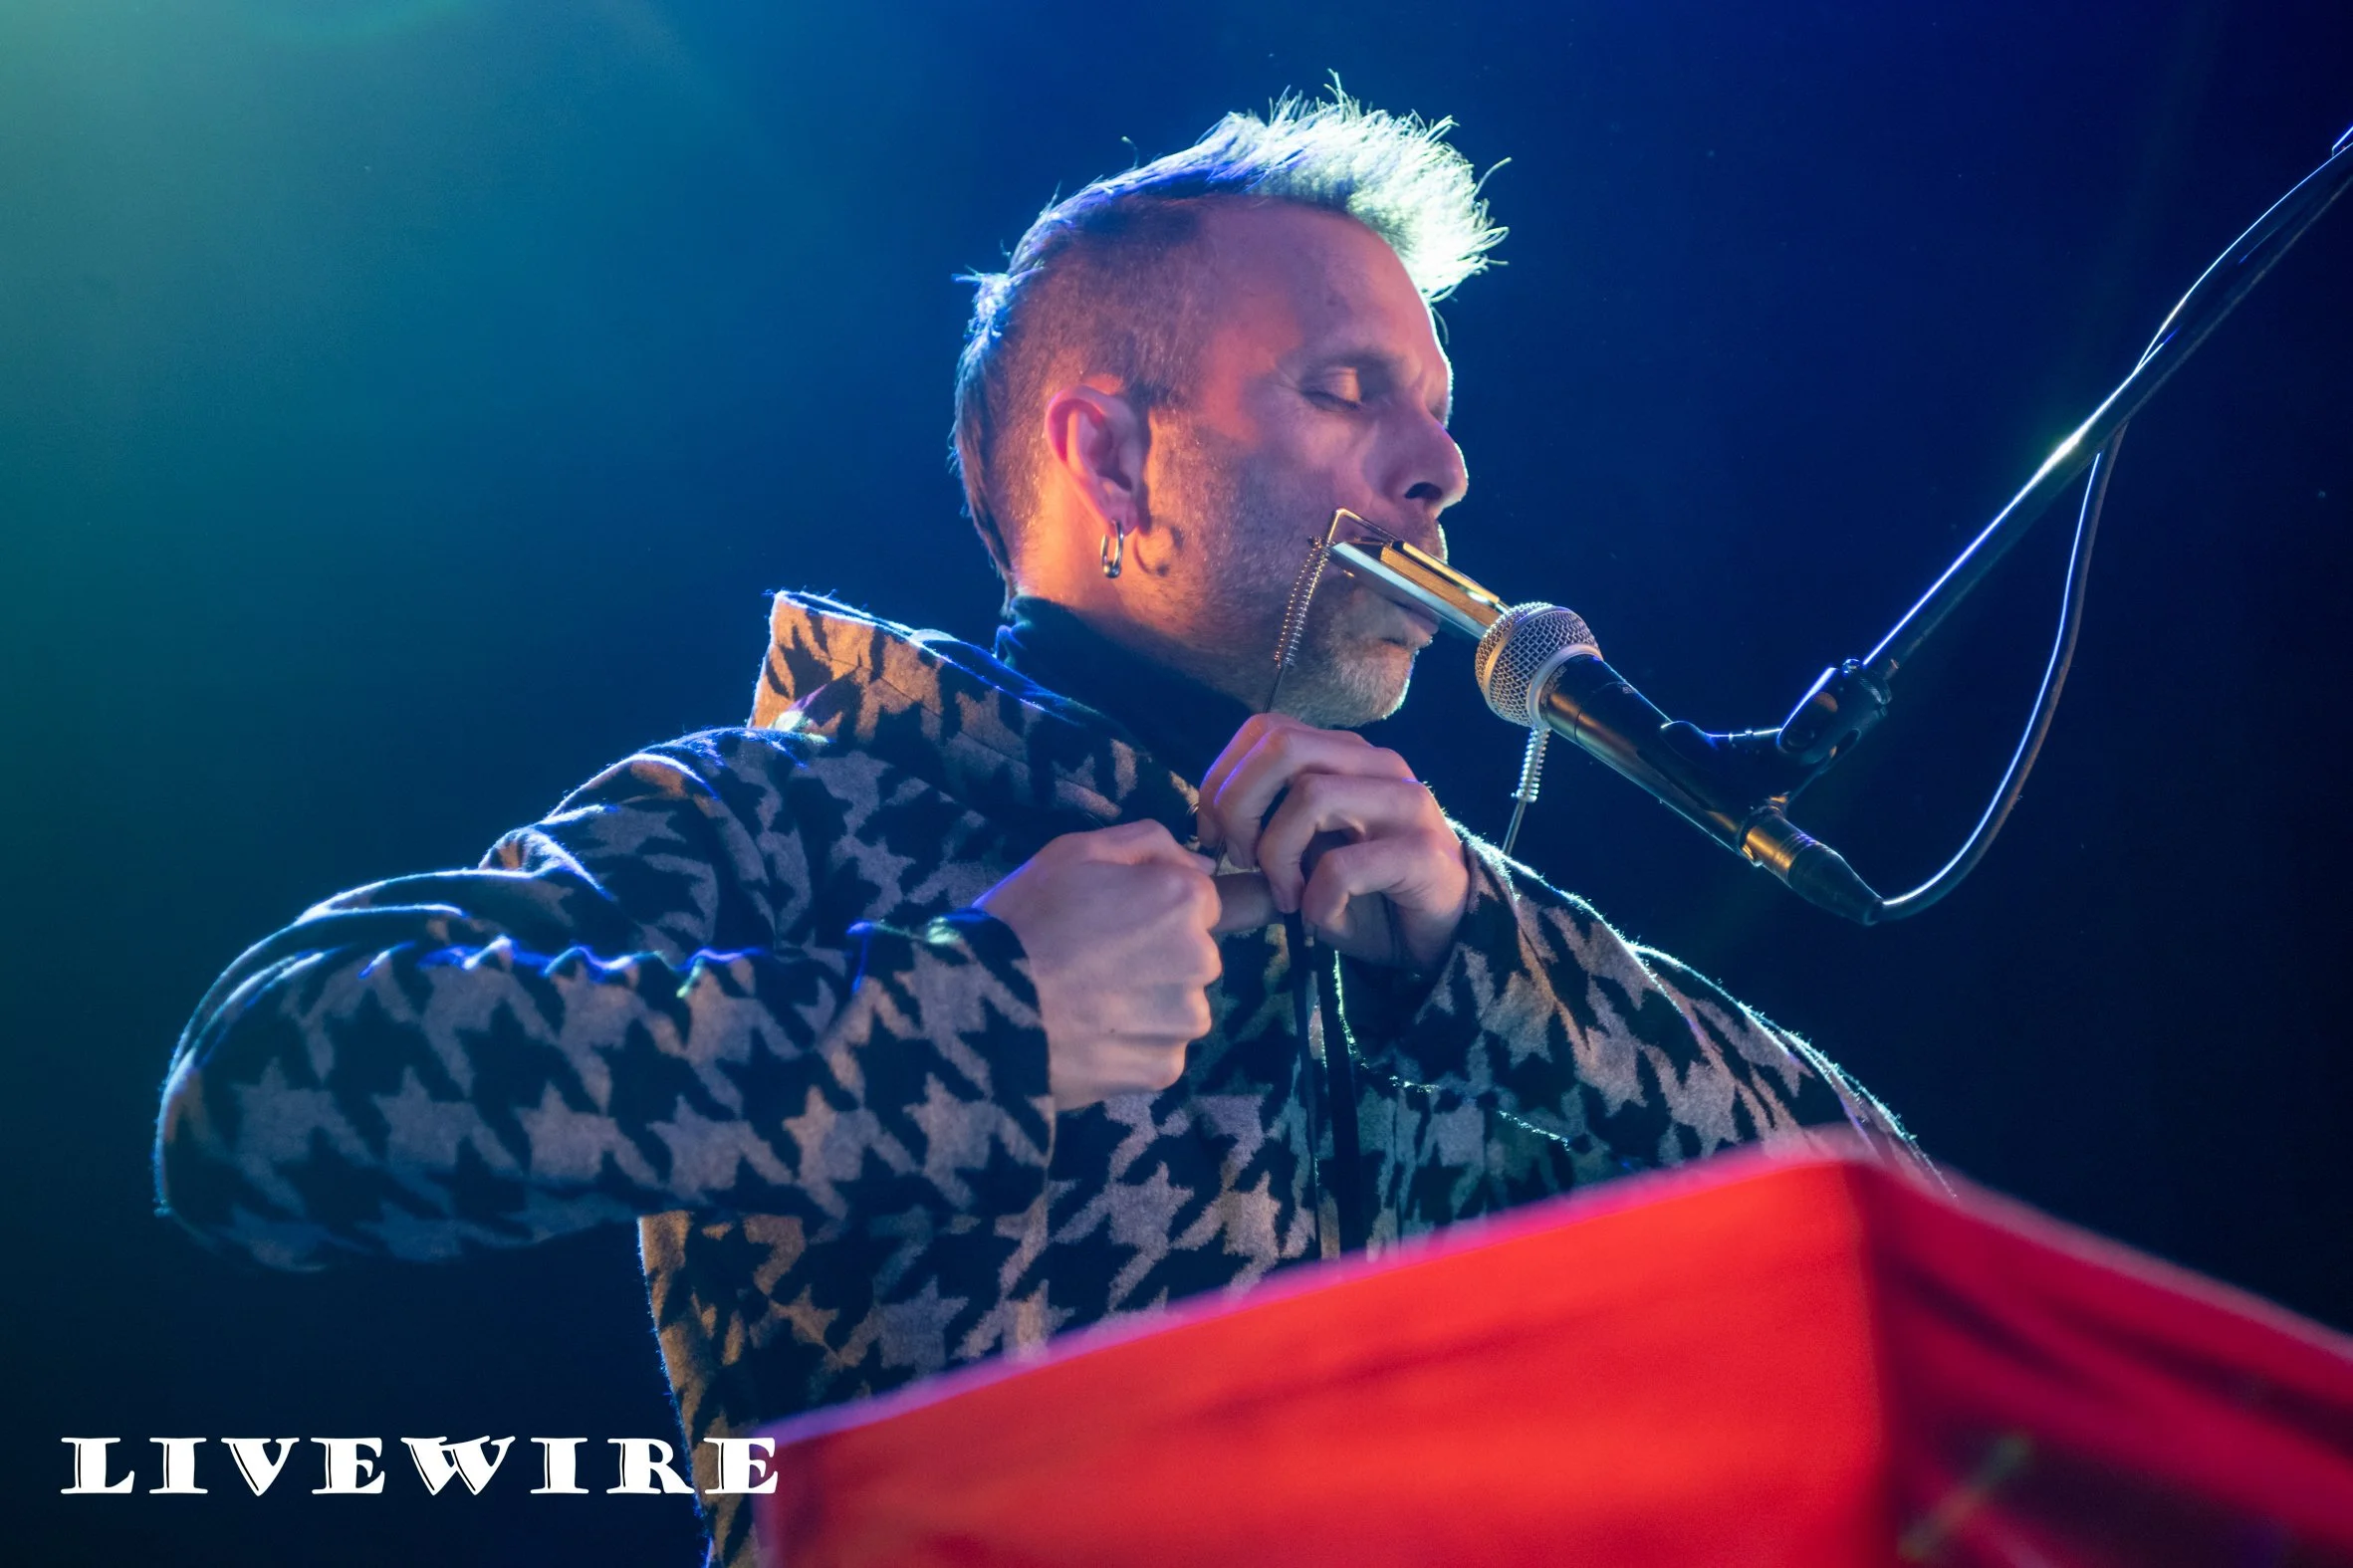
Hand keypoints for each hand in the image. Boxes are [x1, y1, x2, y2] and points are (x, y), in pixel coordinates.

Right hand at [975, 821, 1261, 1111]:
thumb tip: (1204, 864)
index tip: (1110, 922)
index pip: (1199, 902)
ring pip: (1179, 1006)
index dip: (1153, 909)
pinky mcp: (1165, 1068)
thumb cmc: (1024, 919)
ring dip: (1148, 1005)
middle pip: (1193, 955)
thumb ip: (1148, 843)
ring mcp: (1185, 1019)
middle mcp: (1201, 959)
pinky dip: (1131, 1047)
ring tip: (1087, 1004)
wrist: (980, 1007)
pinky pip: (1159, 1050)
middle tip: (1092, 963)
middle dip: (1158, 957)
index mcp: (1183, 900)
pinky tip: (1089, 1037)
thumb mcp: (1075, 852)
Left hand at [1195, 714, 1469, 971]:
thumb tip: (1207, 828)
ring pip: (1311, 795)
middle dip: (1240, 805)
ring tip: (1283, 894)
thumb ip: (1263, 828)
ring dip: (1276, 854)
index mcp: (1344, 755)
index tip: (1213, 834)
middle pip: (1283, 746)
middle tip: (1240, 858)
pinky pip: (1344, 865)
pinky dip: (1315, 899)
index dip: (1222, 777)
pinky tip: (1318, 918)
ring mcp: (1406, 804)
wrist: (1438, 939)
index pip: (1265, 729)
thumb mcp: (1304, 856)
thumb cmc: (1364, 894)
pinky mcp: (1424, 854)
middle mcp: (1377, 765)